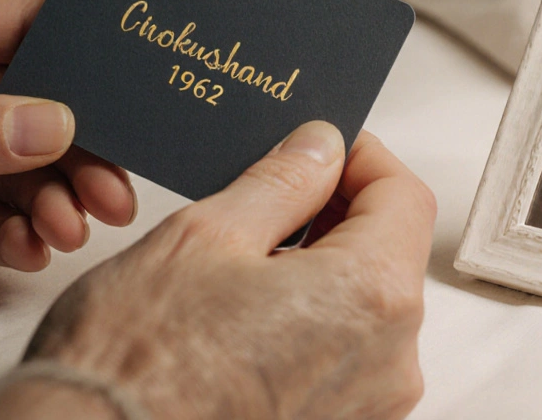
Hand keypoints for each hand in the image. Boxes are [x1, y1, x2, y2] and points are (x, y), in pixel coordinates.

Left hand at [0, 0, 135, 288]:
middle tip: (115, 192)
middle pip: (34, 110)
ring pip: (15, 171)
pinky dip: (11, 237)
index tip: (133, 102)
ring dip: (51, 200)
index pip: (24, 29)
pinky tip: (29, 249)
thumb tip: (56, 126)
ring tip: (71, 229)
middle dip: (78, 150)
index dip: (82, 64)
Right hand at [0, 122, 435, 419]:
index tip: (324, 147)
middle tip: (274, 196)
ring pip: (366, 309)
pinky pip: (344, 359)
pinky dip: (310, 325)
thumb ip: (282, 182)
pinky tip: (248, 317)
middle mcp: (389, 362)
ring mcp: (368, 408)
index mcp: (370, 298)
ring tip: (246, 262)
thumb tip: (317, 149)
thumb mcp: (207, 235)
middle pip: (390, 255)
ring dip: (322, 271)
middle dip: (338, 214)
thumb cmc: (137, 366)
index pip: (404, 196)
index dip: (361, 157)